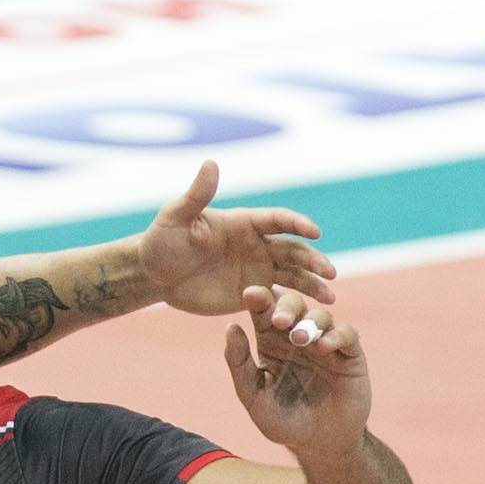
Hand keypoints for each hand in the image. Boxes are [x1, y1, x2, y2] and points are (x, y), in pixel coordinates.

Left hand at [139, 161, 333, 317]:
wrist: (154, 275)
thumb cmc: (162, 241)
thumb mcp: (176, 217)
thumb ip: (196, 194)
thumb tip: (210, 163)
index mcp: (244, 222)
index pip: (278, 220)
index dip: (297, 225)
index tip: (315, 233)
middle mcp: (256, 244)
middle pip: (292, 250)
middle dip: (312, 260)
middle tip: (330, 272)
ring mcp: (256, 270)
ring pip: (292, 276)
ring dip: (312, 285)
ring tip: (330, 299)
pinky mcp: (250, 294)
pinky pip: (277, 299)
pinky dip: (296, 307)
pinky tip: (311, 320)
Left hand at [222, 287, 370, 463]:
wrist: (320, 446)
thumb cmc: (284, 422)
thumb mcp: (254, 398)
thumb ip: (239, 364)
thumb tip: (230, 326)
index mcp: (271, 342)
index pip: (264, 311)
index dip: (258, 299)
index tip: (250, 294)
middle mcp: (298, 336)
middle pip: (294, 304)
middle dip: (286, 305)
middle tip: (278, 319)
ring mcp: (325, 342)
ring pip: (321, 314)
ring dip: (310, 321)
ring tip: (301, 338)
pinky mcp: (349, 354)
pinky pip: (346, 334)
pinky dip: (336, 335)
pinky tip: (324, 347)